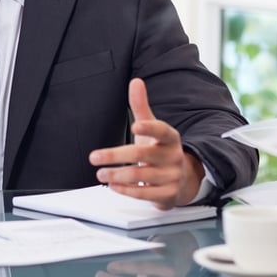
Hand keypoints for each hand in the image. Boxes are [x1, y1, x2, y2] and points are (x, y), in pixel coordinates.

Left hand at [88, 78, 203, 208]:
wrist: (181, 179)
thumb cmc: (160, 149)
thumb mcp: (152, 128)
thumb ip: (141, 106)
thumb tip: (135, 82)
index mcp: (170, 138)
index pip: (161, 130)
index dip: (149, 128)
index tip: (135, 126)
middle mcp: (173, 156)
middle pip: (142, 155)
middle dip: (115, 156)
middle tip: (94, 157)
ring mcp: (172, 176)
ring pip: (141, 176)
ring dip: (117, 175)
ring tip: (100, 173)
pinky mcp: (168, 194)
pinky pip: (145, 194)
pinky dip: (127, 190)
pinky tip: (114, 185)